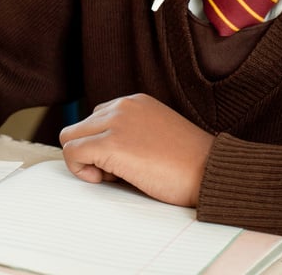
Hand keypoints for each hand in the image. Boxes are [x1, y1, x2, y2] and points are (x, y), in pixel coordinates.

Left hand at [58, 93, 214, 207]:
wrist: (210, 171)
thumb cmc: (190, 164)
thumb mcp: (157, 135)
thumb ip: (131, 133)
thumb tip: (102, 153)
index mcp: (135, 102)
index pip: (96, 118)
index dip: (103, 144)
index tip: (123, 162)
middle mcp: (122, 106)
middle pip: (80, 127)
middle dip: (91, 152)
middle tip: (116, 173)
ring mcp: (115, 123)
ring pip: (70, 138)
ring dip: (85, 160)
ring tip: (113, 176)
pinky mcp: (111, 144)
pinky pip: (72, 152)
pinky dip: (80, 170)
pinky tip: (105, 180)